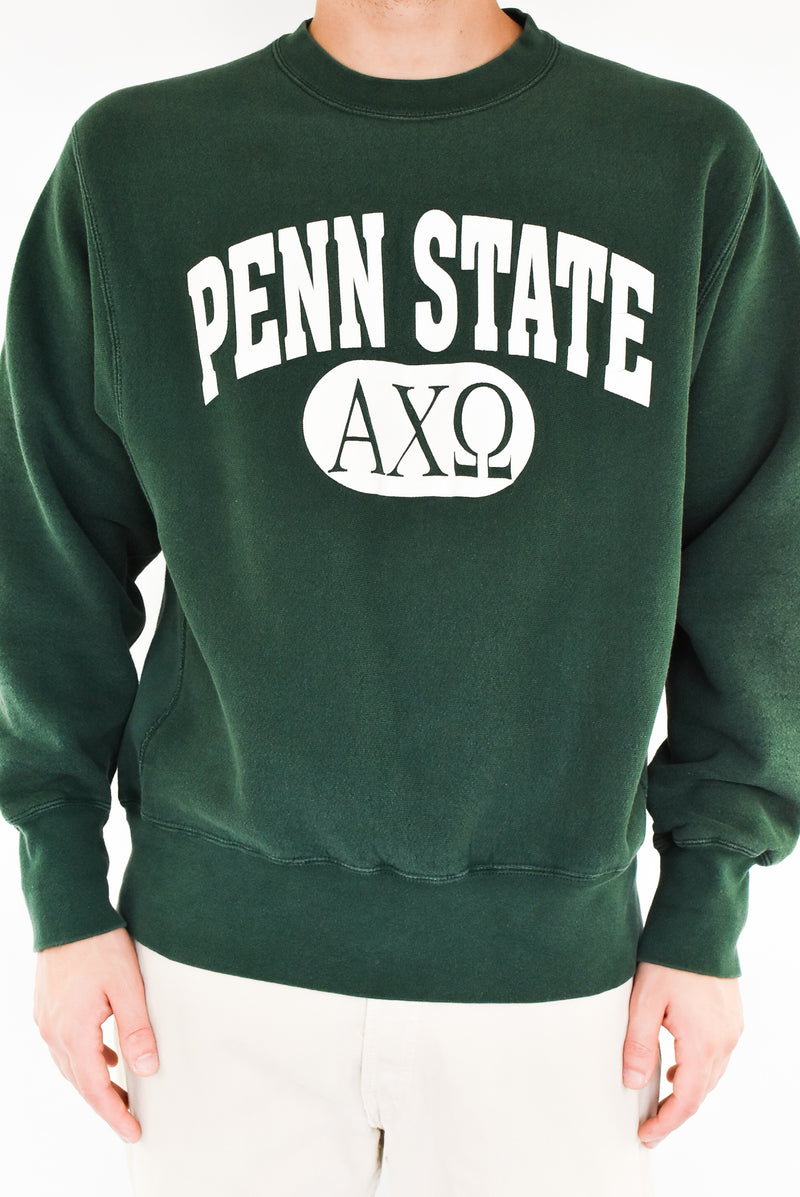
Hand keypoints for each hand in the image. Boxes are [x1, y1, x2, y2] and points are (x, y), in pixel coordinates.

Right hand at [33, 926, 158, 1143]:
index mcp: (74, 1032)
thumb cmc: (99, 945)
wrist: (68, 913)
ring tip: (121, 1093)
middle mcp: (54, 1032)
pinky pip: (65, 1046)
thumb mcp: (127, 986)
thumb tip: (147, 1068)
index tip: (134, 1132)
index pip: (96, 1088)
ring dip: (95, 1082)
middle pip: (81, 1082)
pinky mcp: (47, 1008)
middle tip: (131, 1119)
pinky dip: (85, 1058)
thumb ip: (136, 1029)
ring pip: (71, 1066)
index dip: (115, 1114)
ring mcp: (47, 1020)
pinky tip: (105, 1055)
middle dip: (106, 1104)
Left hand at [622, 960, 743, 1147]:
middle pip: (700, 1093)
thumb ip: (637, 1043)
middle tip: (649, 1123)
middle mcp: (723, 1042)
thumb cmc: (669, 959)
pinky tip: (678, 1064)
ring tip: (660, 1098)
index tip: (646, 1135)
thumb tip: (632, 1082)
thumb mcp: (644, 1000)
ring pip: (710, 1076)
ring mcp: (731, 1030)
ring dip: (687, 1090)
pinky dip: (697, 1069)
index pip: (686, 1101)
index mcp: (702, 1043)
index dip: (666, 1123)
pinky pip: (717, 1056)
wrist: (699, 926)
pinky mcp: (732, 1018)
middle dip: (675, 1112)